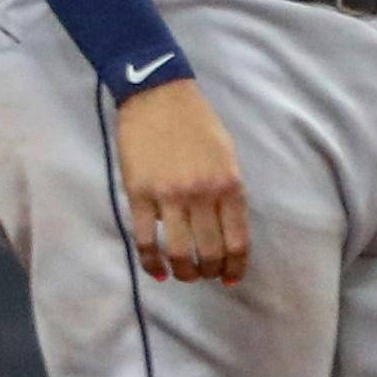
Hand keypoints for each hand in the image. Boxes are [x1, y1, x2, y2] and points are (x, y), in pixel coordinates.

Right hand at [113, 78, 250, 285]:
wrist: (159, 98)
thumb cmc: (198, 124)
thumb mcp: (227, 156)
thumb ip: (228, 192)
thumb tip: (226, 228)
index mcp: (229, 184)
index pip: (237, 239)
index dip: (235, 266)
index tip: (232, 279)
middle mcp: (202, 194)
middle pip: (209, 251)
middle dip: (210, 272)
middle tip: (207, 276)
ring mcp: (169, 196)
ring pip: (179, 252)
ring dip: (184, 272)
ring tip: (185, 275)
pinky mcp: (139, 196)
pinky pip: (146, 241)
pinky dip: (152, 264)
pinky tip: (158, 272)